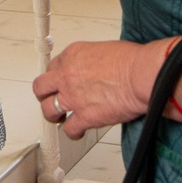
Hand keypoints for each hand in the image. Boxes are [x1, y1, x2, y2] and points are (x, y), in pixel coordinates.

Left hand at [34, 39, 156, 137]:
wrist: (141, 75)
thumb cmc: (132, 61)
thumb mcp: (105, 49)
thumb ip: (93, 60)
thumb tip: (96, 69)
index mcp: (73, 55)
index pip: (53, 67)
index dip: (56, 77)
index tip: (60, 82)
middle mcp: (68, 75)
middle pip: (41, 87)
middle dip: (44, 95)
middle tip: (51, 98)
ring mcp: (73, 97)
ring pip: (48, 110)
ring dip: (53, 115)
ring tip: (60, 118)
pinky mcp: (84, 117)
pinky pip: (69, 129)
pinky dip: (73, 133)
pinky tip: (78, 131)